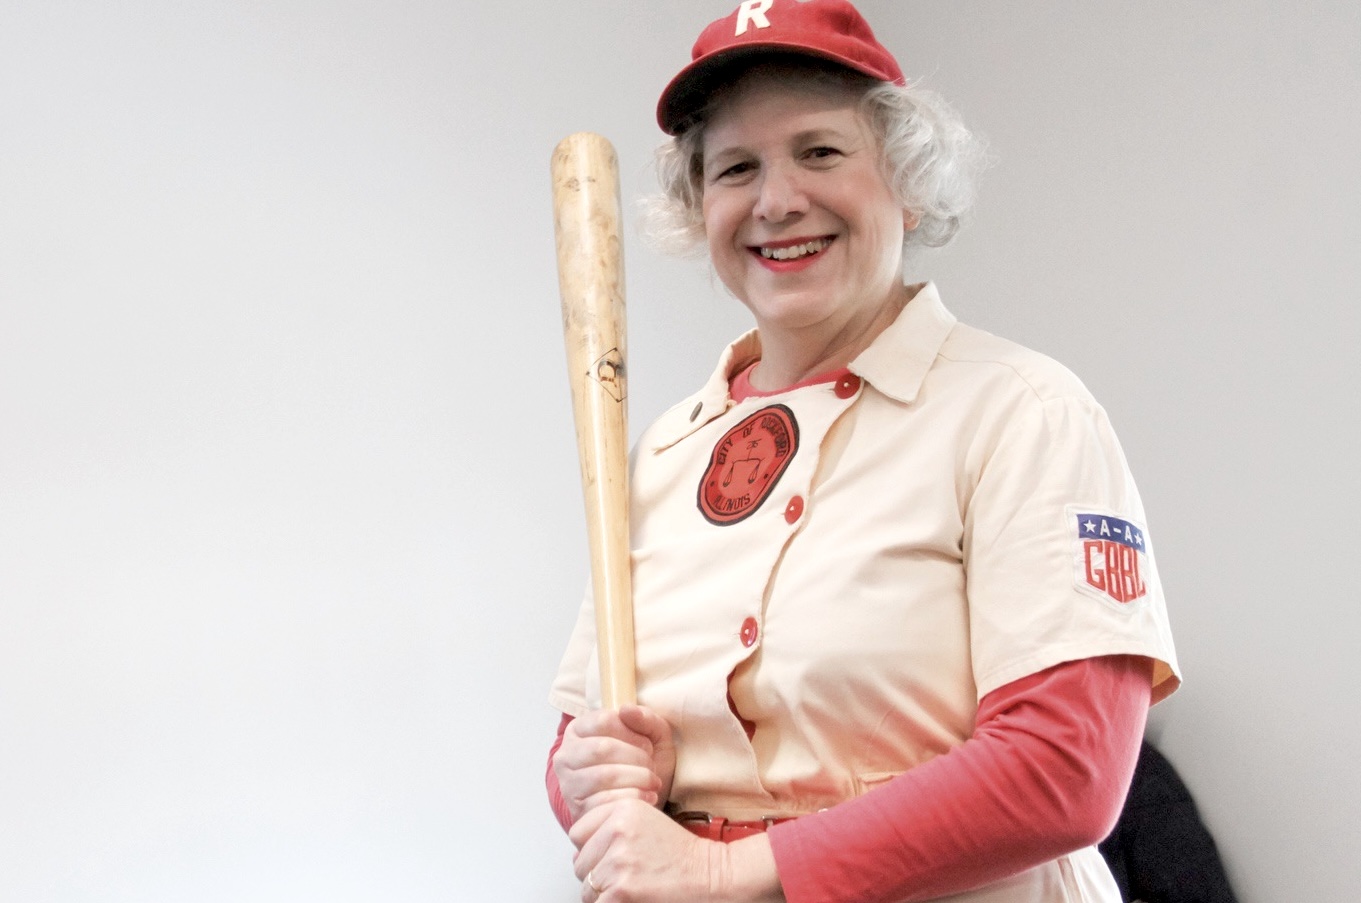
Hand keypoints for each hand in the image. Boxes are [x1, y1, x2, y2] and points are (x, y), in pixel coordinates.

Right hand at [552, 705, 676, 827]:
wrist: (637, 806)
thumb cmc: (641, 765)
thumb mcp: (652, 736)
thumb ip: (645, 718)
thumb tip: (626, 709)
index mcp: (579, 729)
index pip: (604, 721)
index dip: (631, 732)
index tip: (647, 744)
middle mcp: (566, 754)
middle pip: (602, 748)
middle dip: (636, 757)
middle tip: (651, 766)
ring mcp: (568, 783)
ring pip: (604, 775)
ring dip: (637, 778)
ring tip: (652, 781)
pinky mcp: (578, 808)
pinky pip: (605, 801)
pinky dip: (632, 798)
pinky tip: (647, 797)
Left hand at [571, 800, 783, 902]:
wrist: (711, 877)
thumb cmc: (681, 854)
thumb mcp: (645, 820)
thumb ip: (610, 825)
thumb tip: (580, 849)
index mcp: (622, 809)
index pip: (578, 833)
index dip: (592, 848)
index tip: (608, 854)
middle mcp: (617, 831)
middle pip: (580, 862)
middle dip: (597, 872)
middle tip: (625, 875)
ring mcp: (617, 862)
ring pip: (587, 887)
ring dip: (604, 893)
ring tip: (631, 887)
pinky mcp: (620, 891)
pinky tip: (632, 898)